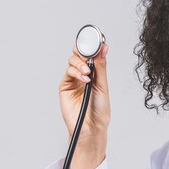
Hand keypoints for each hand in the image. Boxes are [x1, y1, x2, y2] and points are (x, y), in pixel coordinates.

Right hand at [58, 43, 109, 168]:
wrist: (91, 127)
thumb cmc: (99, 110)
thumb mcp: (103, 85)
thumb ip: (101, 66)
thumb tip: (103, 48)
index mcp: (95, 72)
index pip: (92, 54)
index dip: (93, 46)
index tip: (99, 41)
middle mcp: (83, 74)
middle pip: (79, 53)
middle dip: (84, 51)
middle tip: (90, 56)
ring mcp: (73, 79)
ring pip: (72, 60)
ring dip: (80, 63)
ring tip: (87, 73)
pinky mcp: (65, 86)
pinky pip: (68, 71)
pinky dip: (75, 71)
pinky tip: (83, 78)